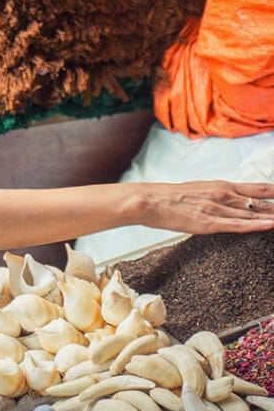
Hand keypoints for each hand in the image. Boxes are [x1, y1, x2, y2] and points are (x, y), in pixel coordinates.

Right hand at [140, 181, 273, 234]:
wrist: (148, 200)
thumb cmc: (169, 197)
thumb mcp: (198, 190)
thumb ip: (217, 196)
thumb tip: (230, 201)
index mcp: (220, 185)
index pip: (258, 188)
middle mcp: (223, 194)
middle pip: (260, 201)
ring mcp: (217, 208)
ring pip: (253, 212)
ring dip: (271, 214)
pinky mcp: (209, 222)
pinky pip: (238, 225)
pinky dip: (256, 225)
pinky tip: (270, 225)